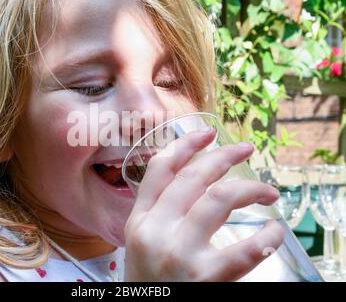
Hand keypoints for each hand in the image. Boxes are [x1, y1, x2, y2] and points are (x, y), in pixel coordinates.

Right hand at [124, 128, 283, 280]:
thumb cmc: (149, 282)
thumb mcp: (142, 242)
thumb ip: (157, 213)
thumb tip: (190, 181)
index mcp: (139, 220)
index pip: (160, 170)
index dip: (185, 144)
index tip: (207, 132)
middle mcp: (155, 230)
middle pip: (194, 178)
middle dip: (224, 156)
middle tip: (246, 149)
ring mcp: (178, 254)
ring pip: (219, 199)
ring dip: (250, 189)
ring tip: (268, 193)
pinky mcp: (203, 279)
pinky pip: (242, 251)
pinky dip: (266, 238)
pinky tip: (275, 232)